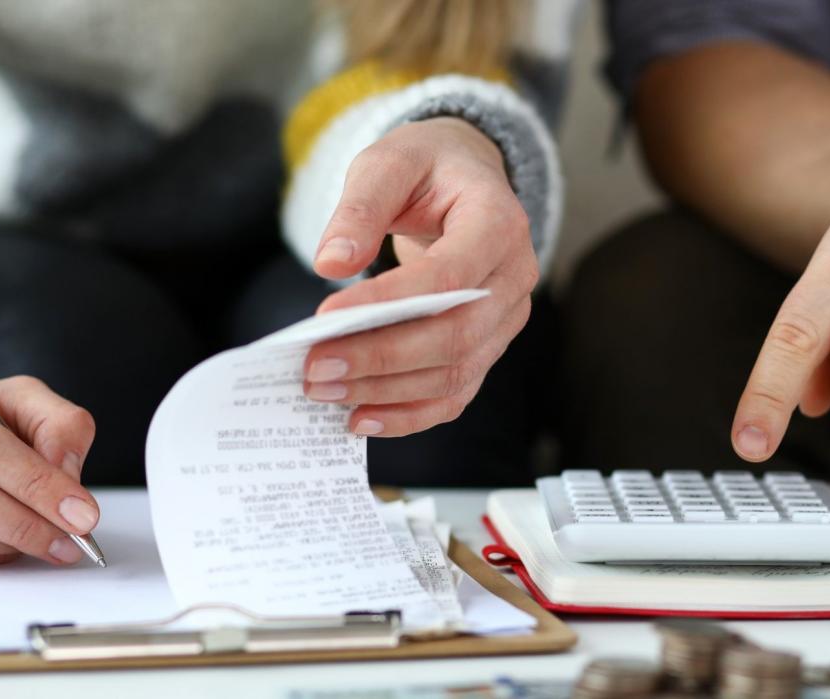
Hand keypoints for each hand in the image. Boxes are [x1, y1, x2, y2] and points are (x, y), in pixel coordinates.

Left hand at [302, 117, 537, 436]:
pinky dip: (408, 414)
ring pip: (454, 374)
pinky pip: (454, 394)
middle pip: (455, 337)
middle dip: (380, 359)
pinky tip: (359, 418)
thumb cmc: (427, 168)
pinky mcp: (488, 346)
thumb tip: (331, 263)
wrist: (464, 179)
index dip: (390, 304)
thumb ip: (360, 207)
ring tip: (323, 391)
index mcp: (499, 223)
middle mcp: (514, 277)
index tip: (326, 316)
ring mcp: (506, 318)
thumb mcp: (388, 162)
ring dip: (385, 392)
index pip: (449, 277)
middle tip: (315, 368)